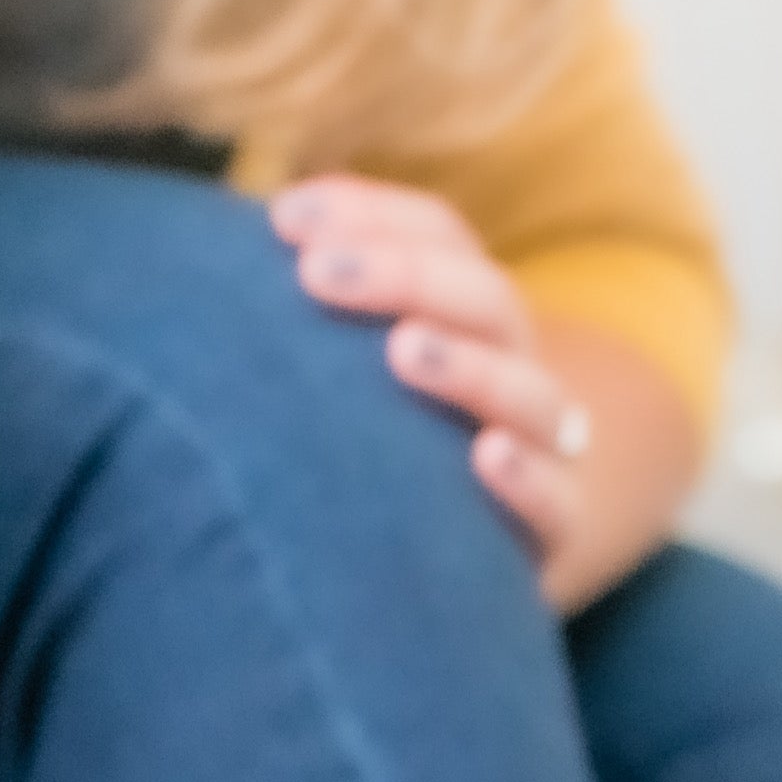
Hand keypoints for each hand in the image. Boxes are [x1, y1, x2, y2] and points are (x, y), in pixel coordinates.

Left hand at [273, 174, 691, 609]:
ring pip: (532, 392)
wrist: (461, 569)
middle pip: (487, 298)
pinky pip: (556, 500)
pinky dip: (527, 475)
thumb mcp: (347, 371)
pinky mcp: (553, 530)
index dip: (372, 212)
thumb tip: (225, 254)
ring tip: (402, 351)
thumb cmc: (382, 451)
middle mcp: (515, 367)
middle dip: (404, 274)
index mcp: (469, 312)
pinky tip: (484, 457)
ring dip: (469, 365)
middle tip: (315, 274)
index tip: (283, 218)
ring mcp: (545, 448)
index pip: (442, 234)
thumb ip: (305, 315)